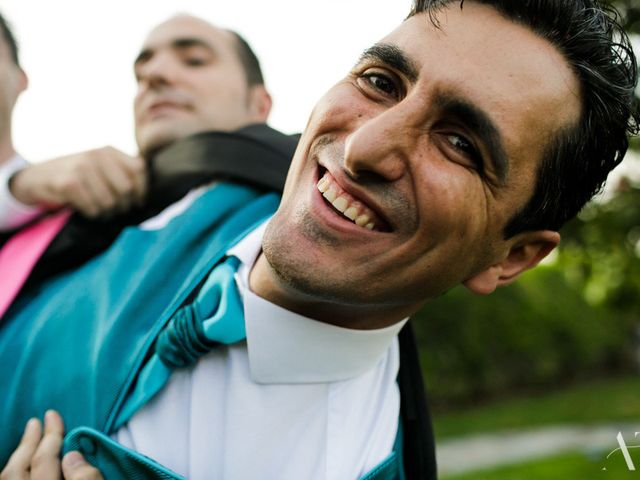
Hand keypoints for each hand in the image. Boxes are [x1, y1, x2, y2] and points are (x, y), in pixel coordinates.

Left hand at [0, 411, 102, 479]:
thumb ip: (86, 478)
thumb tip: (73, 456)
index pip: (44, 461)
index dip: (49, 437)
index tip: (53, 416)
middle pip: (18, 470)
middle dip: (27, 443)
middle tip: (35, 422)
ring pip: (8, 478)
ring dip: (18, 457)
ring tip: (27, 440)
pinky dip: (14, 472)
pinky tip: (23, 466)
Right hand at [10, 147, 146, 217]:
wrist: (36, 178)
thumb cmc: (76, 176)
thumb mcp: (100, 167)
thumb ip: (123, 173)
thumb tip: (148, 196)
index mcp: (109, 151)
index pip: (139, 169)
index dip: (142, 190)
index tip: (136, 202)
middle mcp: (97, 155)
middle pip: (127, 189)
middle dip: (124, 205)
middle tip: (115, 210)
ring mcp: (82, 167)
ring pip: (110, 202)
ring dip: (106, 212)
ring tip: (99, 211)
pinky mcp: (68, 183)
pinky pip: (93, 208)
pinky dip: (92, 214)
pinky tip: (85, 209)